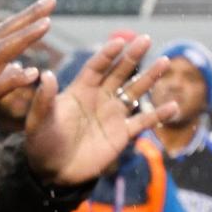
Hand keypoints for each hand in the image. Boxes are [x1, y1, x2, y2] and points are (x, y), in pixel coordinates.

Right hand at [0, 0, 54, 158]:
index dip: (23, 18)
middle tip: (51, 0)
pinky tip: (33, 72)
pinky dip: (14, 78)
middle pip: (2, 34)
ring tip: (47, 24)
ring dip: (24, 37)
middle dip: (27, 16)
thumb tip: (17, 64)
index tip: (45, 6)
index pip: (1, 34)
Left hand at [24, 35, 178, 185]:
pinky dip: (158, 115)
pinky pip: (143, 122)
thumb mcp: (38, 121)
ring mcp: (112, 115)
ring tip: (165, 62)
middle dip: (132, 56)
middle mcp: (99, 98)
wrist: (53, 171)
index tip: (119, 42)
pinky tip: (173, 106)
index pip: (96, 67)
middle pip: (119, 72)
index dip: (107, 55)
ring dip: (149, 77)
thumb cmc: (41, 143)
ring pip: (134, 92)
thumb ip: (44, 100)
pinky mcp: (121, 134)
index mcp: (79, 90)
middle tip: (146, 39)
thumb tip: (47, 75)